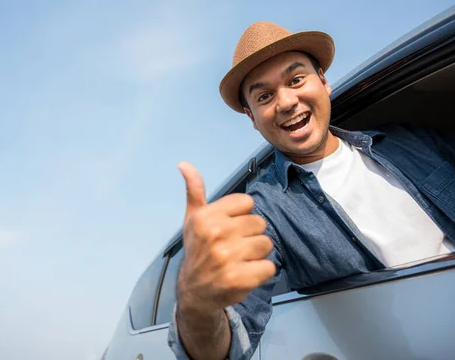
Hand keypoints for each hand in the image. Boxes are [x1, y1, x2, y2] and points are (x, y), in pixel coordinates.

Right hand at [176, 162, 275, 312]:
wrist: (194, 291)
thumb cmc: (197, 251)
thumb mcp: (192, 220)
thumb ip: (194, 191)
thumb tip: (184, 164)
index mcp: (205, 216)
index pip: (247, 202)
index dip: (242, 216)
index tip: (229, 228)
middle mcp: (215, 234)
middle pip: (259, 223)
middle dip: (251, 235)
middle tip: (235, 247)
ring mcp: (227, 257)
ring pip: (267, 244)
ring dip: (258, 254)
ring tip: (240, 260)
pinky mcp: (240, 278)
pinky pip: (269, 266)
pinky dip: (262, 272)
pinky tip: (245, 274)